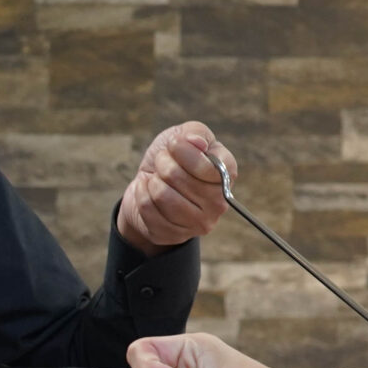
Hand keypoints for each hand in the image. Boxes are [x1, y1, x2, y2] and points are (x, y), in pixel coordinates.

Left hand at [116, 122, 235, 254]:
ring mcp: (198, 223)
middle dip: (162, 163)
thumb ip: (194, 132)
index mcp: (227, 174)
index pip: (205, 165)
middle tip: (162, 164)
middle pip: (175, 176)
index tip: (174, 145)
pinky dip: (141, 193)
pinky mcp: (174, 235)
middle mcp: (219, 203)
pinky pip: (147, 208)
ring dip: (152, 181)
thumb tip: (196, 142)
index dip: (181, 149)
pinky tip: (147, 191)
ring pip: (161, 194)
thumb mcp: (183, 136)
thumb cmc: (171, 158)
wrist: (148, 184)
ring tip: (156, 179)